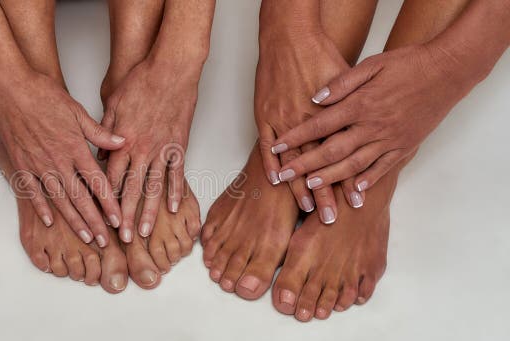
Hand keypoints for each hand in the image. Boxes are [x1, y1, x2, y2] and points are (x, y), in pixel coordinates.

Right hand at [0, 71, 124, 247]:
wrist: (12, 88)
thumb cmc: (44, 95)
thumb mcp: (78, 111)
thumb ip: (100, 132)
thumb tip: (122, 142)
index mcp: (75, 148)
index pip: (97, 183)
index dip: (109, 204)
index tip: (118, 220)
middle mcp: (57, 161)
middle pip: (80, 198)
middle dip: (95, 222)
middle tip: (105, 240)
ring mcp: (37, 164)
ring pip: (59, 200)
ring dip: (73, 221)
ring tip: (85, 237)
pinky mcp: (21, 164)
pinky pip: (32, 191)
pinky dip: (41, 207)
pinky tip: (50, 221)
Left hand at [100, 58, 198, 241]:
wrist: (171, 69)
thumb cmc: (141, 81)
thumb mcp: (112, 102)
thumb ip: (103, 130)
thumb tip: (96, 152)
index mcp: (122, 141)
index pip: (109, 178)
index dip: (103, 201)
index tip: (99, 218)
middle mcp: (142, 150)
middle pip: (130, 190)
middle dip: (124, 217)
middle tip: (121, 238)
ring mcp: (162, 149)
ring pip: (153, 187)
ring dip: (148, 212)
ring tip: (143, 232)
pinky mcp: (180, 145)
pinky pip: (177, 173)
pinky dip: (175, 192)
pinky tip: (173, 208)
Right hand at [255, 30, 358, 223]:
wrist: (288, 36)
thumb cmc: (320, 53)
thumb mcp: (350, 78)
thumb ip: (355, 106)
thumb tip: (364, 127)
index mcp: (333, 115)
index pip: (342, 156)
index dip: (349, 180)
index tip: (355, 202)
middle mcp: (309, 121)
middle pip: (320, 165)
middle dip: (326, 193)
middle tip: (331, 218)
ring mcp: (284, 119)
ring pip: (294, 160)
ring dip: (299, 186)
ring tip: (305, 208)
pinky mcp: (264, 114)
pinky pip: (266, 144)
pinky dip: (270, 163)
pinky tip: (275, 181)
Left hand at [271, 44, 477, 194]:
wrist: (449, 70)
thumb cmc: (408, 63)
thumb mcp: (372, 64)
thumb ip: (342, 82)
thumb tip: (315, 98)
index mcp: (362, 104)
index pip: (320, 125)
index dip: (296, 137)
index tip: (276, 147)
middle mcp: (374, 125)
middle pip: (332, 150)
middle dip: (305, 164)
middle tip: (285, 175)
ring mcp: (391, 138)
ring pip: (355, 164)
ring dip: (331, 177)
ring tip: (311, 186)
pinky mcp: (406, 145)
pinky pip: (384, 168)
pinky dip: (368, 180)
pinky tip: (354, 190)